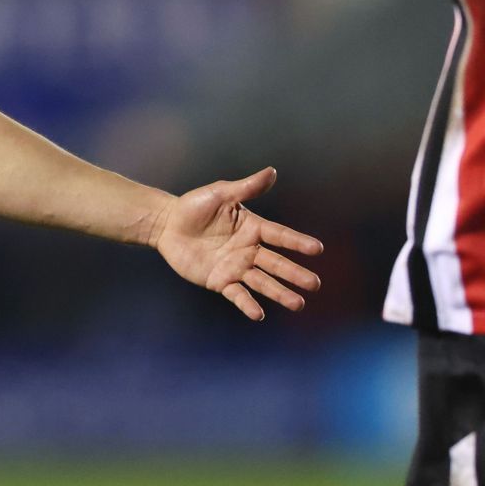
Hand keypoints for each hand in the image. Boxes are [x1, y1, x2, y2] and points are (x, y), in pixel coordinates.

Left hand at [150, 166, 323, 319]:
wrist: (167, 225)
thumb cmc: (194, 206)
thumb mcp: (221, 193)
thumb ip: (246, 188)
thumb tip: (272, 172)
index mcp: (252, 227)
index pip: (280, 236)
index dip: (298, 242)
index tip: (317, 249)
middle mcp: (248, 250)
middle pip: (276, 264)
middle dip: (295, 274)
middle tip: (315, 284)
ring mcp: (235, 267)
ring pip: (262, 282)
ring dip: (280, 293)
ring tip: (298, 304)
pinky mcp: (220, 281)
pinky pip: (237, 294)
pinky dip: (248, 305)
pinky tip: (259, 314)